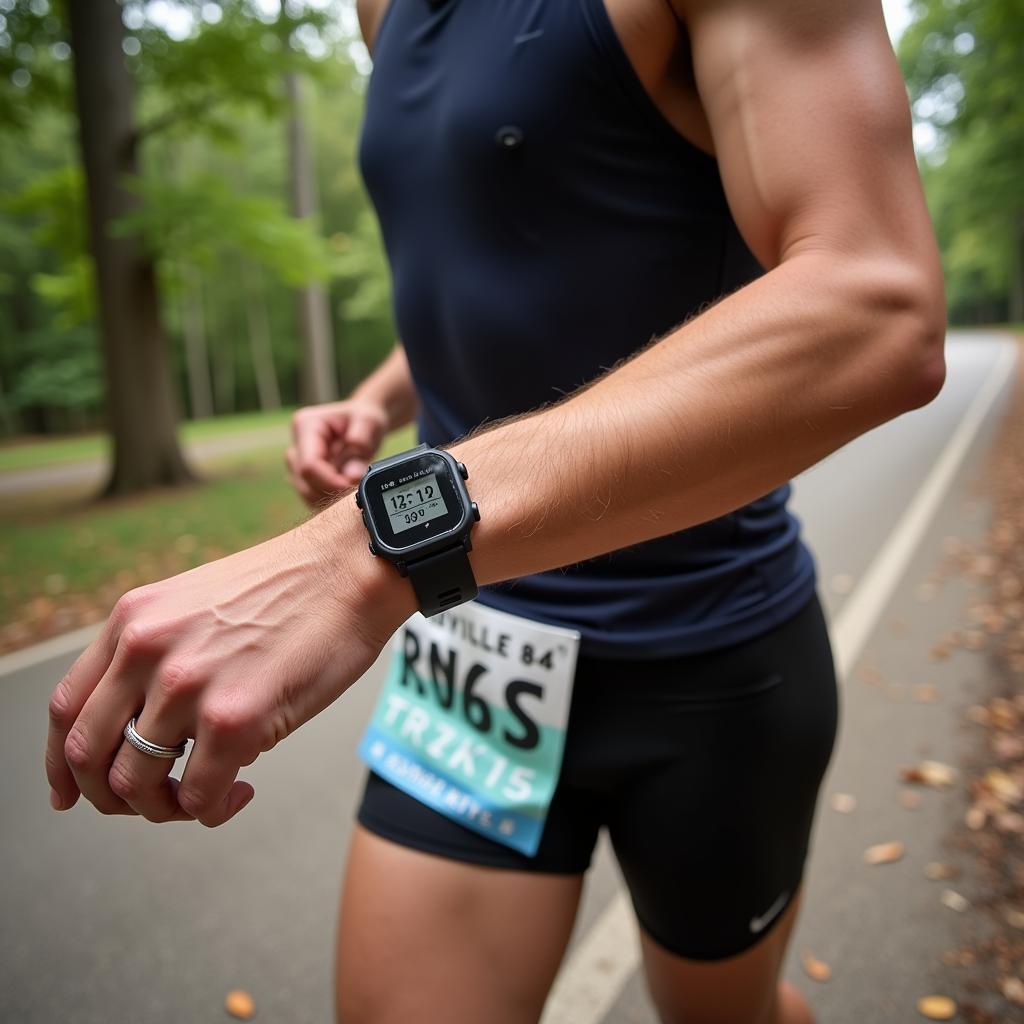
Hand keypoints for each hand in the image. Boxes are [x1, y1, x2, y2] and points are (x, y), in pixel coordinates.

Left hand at [44, 516, 409, 826]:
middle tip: (152, 803)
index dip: (59, 765)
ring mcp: (188, 685)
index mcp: (134, 620)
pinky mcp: (235, 718)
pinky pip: (198, 797)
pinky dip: (213, 810)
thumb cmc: (293, 588)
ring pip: (135, 786)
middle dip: (111, 798)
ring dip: (164, 809)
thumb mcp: (198, 602)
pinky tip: (242, 791)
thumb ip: (160, 652)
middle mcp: (147, 650)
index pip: (66, 708)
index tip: (71, 793)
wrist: (352, 569)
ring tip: (203, 797)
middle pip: (86, 756)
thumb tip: (149, 726)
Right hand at [286, 399, 388, 507]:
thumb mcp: (369, 422)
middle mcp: (295, 445)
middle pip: (305, 483)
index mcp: (305, 426)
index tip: (354, 486)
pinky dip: (330, 499)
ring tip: (355, 487)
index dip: (331, 482)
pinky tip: (347, 492)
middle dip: (333, 491)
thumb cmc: (364, 419)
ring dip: (331, 497)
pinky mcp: (302, 477)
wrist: (362, 423)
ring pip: (307, 494)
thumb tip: (352, 475)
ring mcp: (296, 464)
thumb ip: (361, 444)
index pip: (310, 466)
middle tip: (359, 488)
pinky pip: (312, 497)